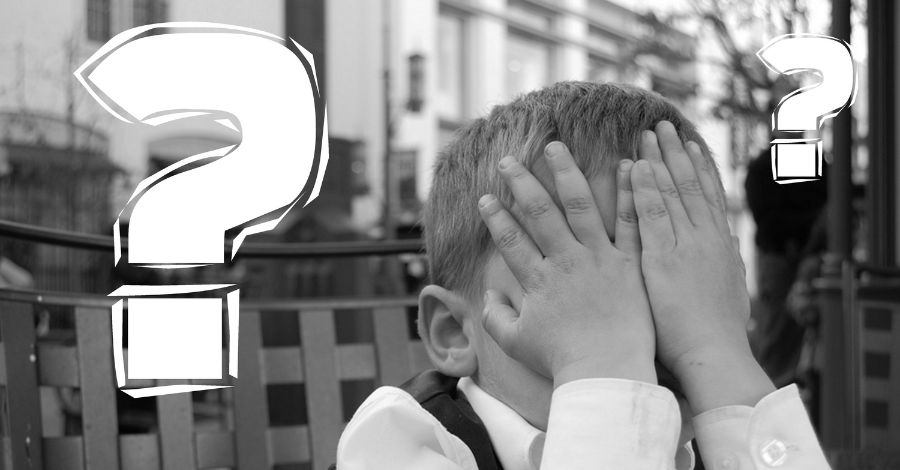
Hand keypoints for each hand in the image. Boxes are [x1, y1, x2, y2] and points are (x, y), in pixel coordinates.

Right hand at [478, 142, 655, 387]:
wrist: (607, 371)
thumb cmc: (561, 360)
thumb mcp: (516, 343)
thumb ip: (496, 317)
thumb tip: (488, 296)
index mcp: (538, 280)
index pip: (510, 239)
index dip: (495, 217)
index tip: (484, 197)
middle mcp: (566, 261)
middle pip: (539, 212)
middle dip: (521, 182)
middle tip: (508, 159)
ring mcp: (600, 258)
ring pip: (580, 205)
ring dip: (566, 173)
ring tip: (556, 147)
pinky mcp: (630, 263)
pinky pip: (630, 222)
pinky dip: (629, 193)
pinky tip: (628, 166)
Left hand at [630, 121, 773, 411]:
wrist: (715, 354)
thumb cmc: (717, 334)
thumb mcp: (730, 291)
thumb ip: (726, 263)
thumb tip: (729, 243)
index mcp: (720, 246)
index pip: (707, 197)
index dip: (698, 168)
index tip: (689, 143)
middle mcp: (706, 238)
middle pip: (690, 185)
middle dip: (676, 152)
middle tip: (663, 124)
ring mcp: (686, 246)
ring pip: (672, 192)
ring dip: (659, 160)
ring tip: (648, 133)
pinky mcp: (664, 258)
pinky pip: (652, 215)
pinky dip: (645, 188)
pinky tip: (635, 166)